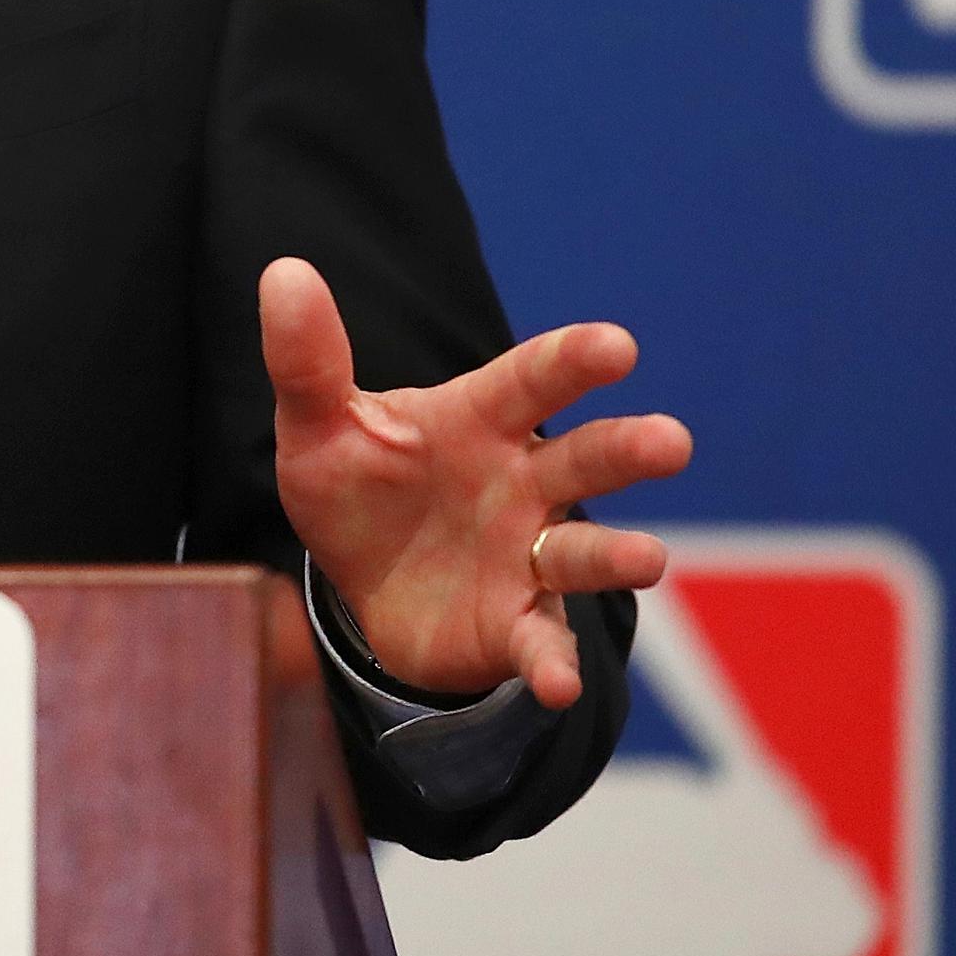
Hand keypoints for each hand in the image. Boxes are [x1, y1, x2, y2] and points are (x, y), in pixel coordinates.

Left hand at [259, 255, 690, 709]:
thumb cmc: (358, 485)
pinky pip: (544, 641)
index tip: (618, 347)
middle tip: (671, 442)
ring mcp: (528, 556)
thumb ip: (307, 360)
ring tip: (650, 558)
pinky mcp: (517, 625)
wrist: (361, 585)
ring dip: (619, 554)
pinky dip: (554, 661)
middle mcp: (523, 482)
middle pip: (585, 458)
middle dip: (628, 449)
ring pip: (584, 551)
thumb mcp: (317, 426)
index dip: (574, 361)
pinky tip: (560, 683)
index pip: (533, 380)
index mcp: (481, 419)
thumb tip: (284, 271)